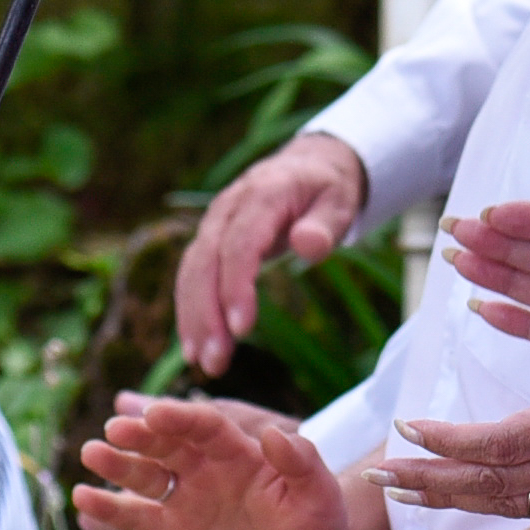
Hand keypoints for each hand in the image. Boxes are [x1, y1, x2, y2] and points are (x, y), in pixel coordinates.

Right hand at [72, 393, 359, 529]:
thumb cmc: (316, 513)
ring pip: (144, 476)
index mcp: (237, 450)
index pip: (204, 426)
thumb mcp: (318, 489)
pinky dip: (109, 509)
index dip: (181, 417)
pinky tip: (82, 498)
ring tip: (90, 454)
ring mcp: (185, 496)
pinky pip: (137, 517)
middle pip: (166, 444)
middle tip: (113, 430)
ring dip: (117, 465)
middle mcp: (204, 467)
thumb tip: (279, 435)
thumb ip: (301, 461)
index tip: (155, 412)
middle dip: (141, 436)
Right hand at [174, 135, 369, 375]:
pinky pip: (192, 277)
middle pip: (206, 262)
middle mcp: (228, 208)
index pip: (240, 244)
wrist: (308, 166)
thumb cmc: (327, 189)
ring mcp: (214, 224)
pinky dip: (191, 311)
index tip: (241, 329)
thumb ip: (325, 225)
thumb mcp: (339, 202)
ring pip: (192, 272)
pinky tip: (196, 347)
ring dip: (193, 319)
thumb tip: (308, 245)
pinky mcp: (209, 240)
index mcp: (262, 195)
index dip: (236, 287)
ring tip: (206, 364)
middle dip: (206, 314)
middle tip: (215, 361)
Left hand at [374, 375, 529, 521]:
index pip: (502, 441)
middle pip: (488, 482)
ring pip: (501, 503)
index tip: (410, 428)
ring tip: (398, 489)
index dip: (450, 441)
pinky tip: (458, 495)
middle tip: (376, 473)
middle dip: (427, 480)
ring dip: (445, 497)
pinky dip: (481, 503)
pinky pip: (524, 509)